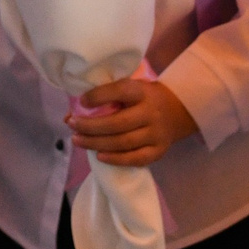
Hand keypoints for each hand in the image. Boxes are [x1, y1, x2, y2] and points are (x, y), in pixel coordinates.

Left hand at [67, 74, 197, 166]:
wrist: (178, 110)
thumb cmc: (144, 97)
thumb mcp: (130, 89)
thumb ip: (104, 97)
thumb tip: (70, 113)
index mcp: (142, 92)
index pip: (120, 91)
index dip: (99, 96)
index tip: (81, 101)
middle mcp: (151, 113)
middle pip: (117, 123)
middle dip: (90, 126)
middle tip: (72, 125)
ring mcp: (156, 134)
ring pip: (123, 143)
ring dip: (96, 143)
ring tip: (77, 140)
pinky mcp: (159, 151)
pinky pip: (135, 159)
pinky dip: (115, 159)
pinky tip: (99, 156)